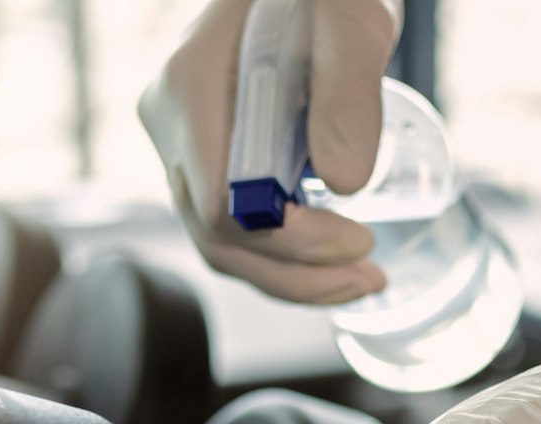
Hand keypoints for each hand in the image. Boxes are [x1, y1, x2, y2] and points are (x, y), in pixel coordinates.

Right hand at [139, 0, 399, 303]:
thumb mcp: (348, 12)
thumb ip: (348, 86)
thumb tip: (345, 183)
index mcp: (190, 87)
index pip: (222, 208)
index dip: (292, 245)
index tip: (361, 242)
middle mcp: (171, 122)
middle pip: (216, 239)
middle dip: (297, 277)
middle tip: (369, 279)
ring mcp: (182, 141)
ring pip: (220, 242)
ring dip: (290, 276)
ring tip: (360, 277)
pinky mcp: (206, 151)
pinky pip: (231, 222)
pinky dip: (281, 253)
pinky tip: (333, 253)